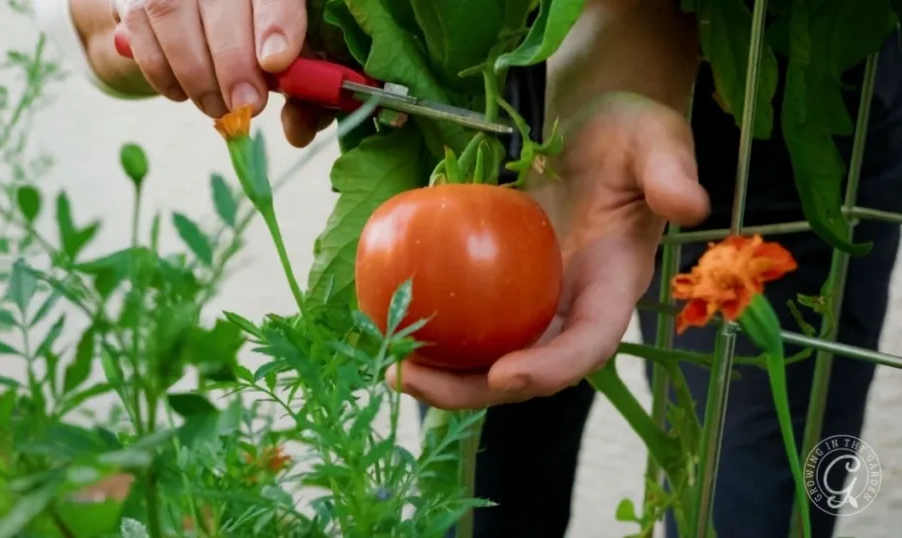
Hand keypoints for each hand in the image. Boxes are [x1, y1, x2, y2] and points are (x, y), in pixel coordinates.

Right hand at [111, 0, 331, 146]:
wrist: (195, 19)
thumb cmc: (253, 39)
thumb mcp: (285, 60)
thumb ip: (297, 91)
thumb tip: (298, 132)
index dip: (277, 22)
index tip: (275, 63)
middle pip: (222, 1)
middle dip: (234, 61)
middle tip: (245, 104)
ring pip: (174, 12)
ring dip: (197, 72)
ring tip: (216, 107)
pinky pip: (142, 29)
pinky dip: (162, 71)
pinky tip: (183, 93)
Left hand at [386, 92, 710, 409]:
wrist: (598, 128)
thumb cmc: (631, 135)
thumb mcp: (657, 142)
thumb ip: (670, 172)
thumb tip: (690, 204)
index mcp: (614, 284)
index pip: (589, 342)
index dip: (552, 367)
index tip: (504, 374)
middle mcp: (574, 306)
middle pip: (529, 370)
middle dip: (474, 389)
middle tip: (412, 378)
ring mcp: (537, 299)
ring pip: (491, 356)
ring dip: (444, 374)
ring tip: (391, 367)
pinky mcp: (504, 285)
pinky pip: (471, 321)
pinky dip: (435, 332)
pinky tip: (389, 321)